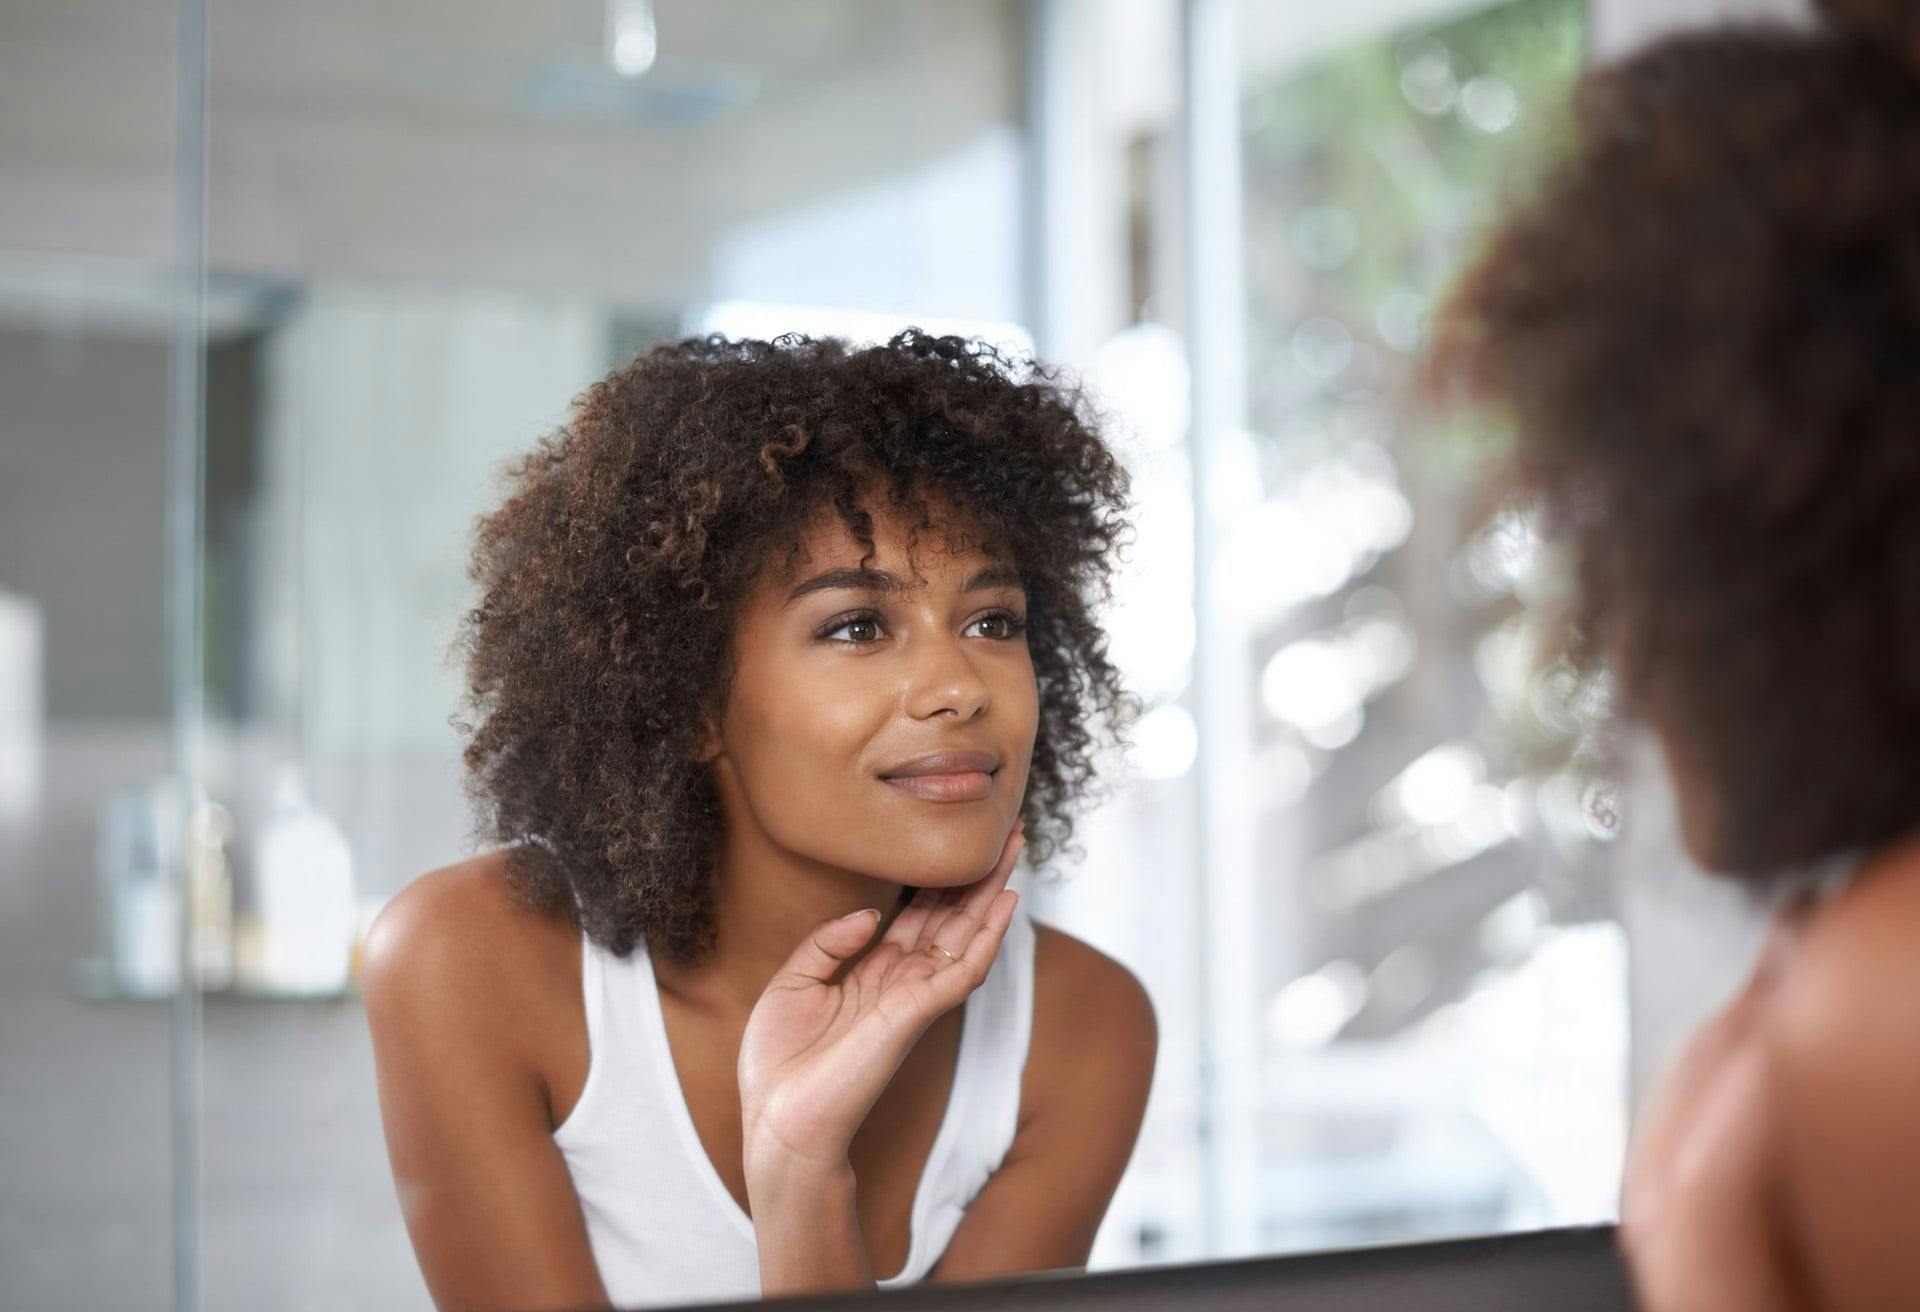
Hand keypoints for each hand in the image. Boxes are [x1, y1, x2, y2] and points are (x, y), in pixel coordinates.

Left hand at [736, 822, 1024, 1183]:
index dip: (940, 879)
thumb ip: (828, 942)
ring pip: (966, 934)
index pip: (918, 916)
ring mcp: (914, 997)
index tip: (958, 841)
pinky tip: (1007, 901)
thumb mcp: (791, 983)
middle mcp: (901, 982)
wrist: (777, 1122)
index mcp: (872, 974)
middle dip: (978, 875)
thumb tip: (871, 913)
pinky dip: (989, 935)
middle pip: (951, 917)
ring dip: (993, 890)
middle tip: (1007, 831)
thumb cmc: (779, 1065)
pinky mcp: (916, 1014)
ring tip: (1014, 847)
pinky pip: (963, 969)